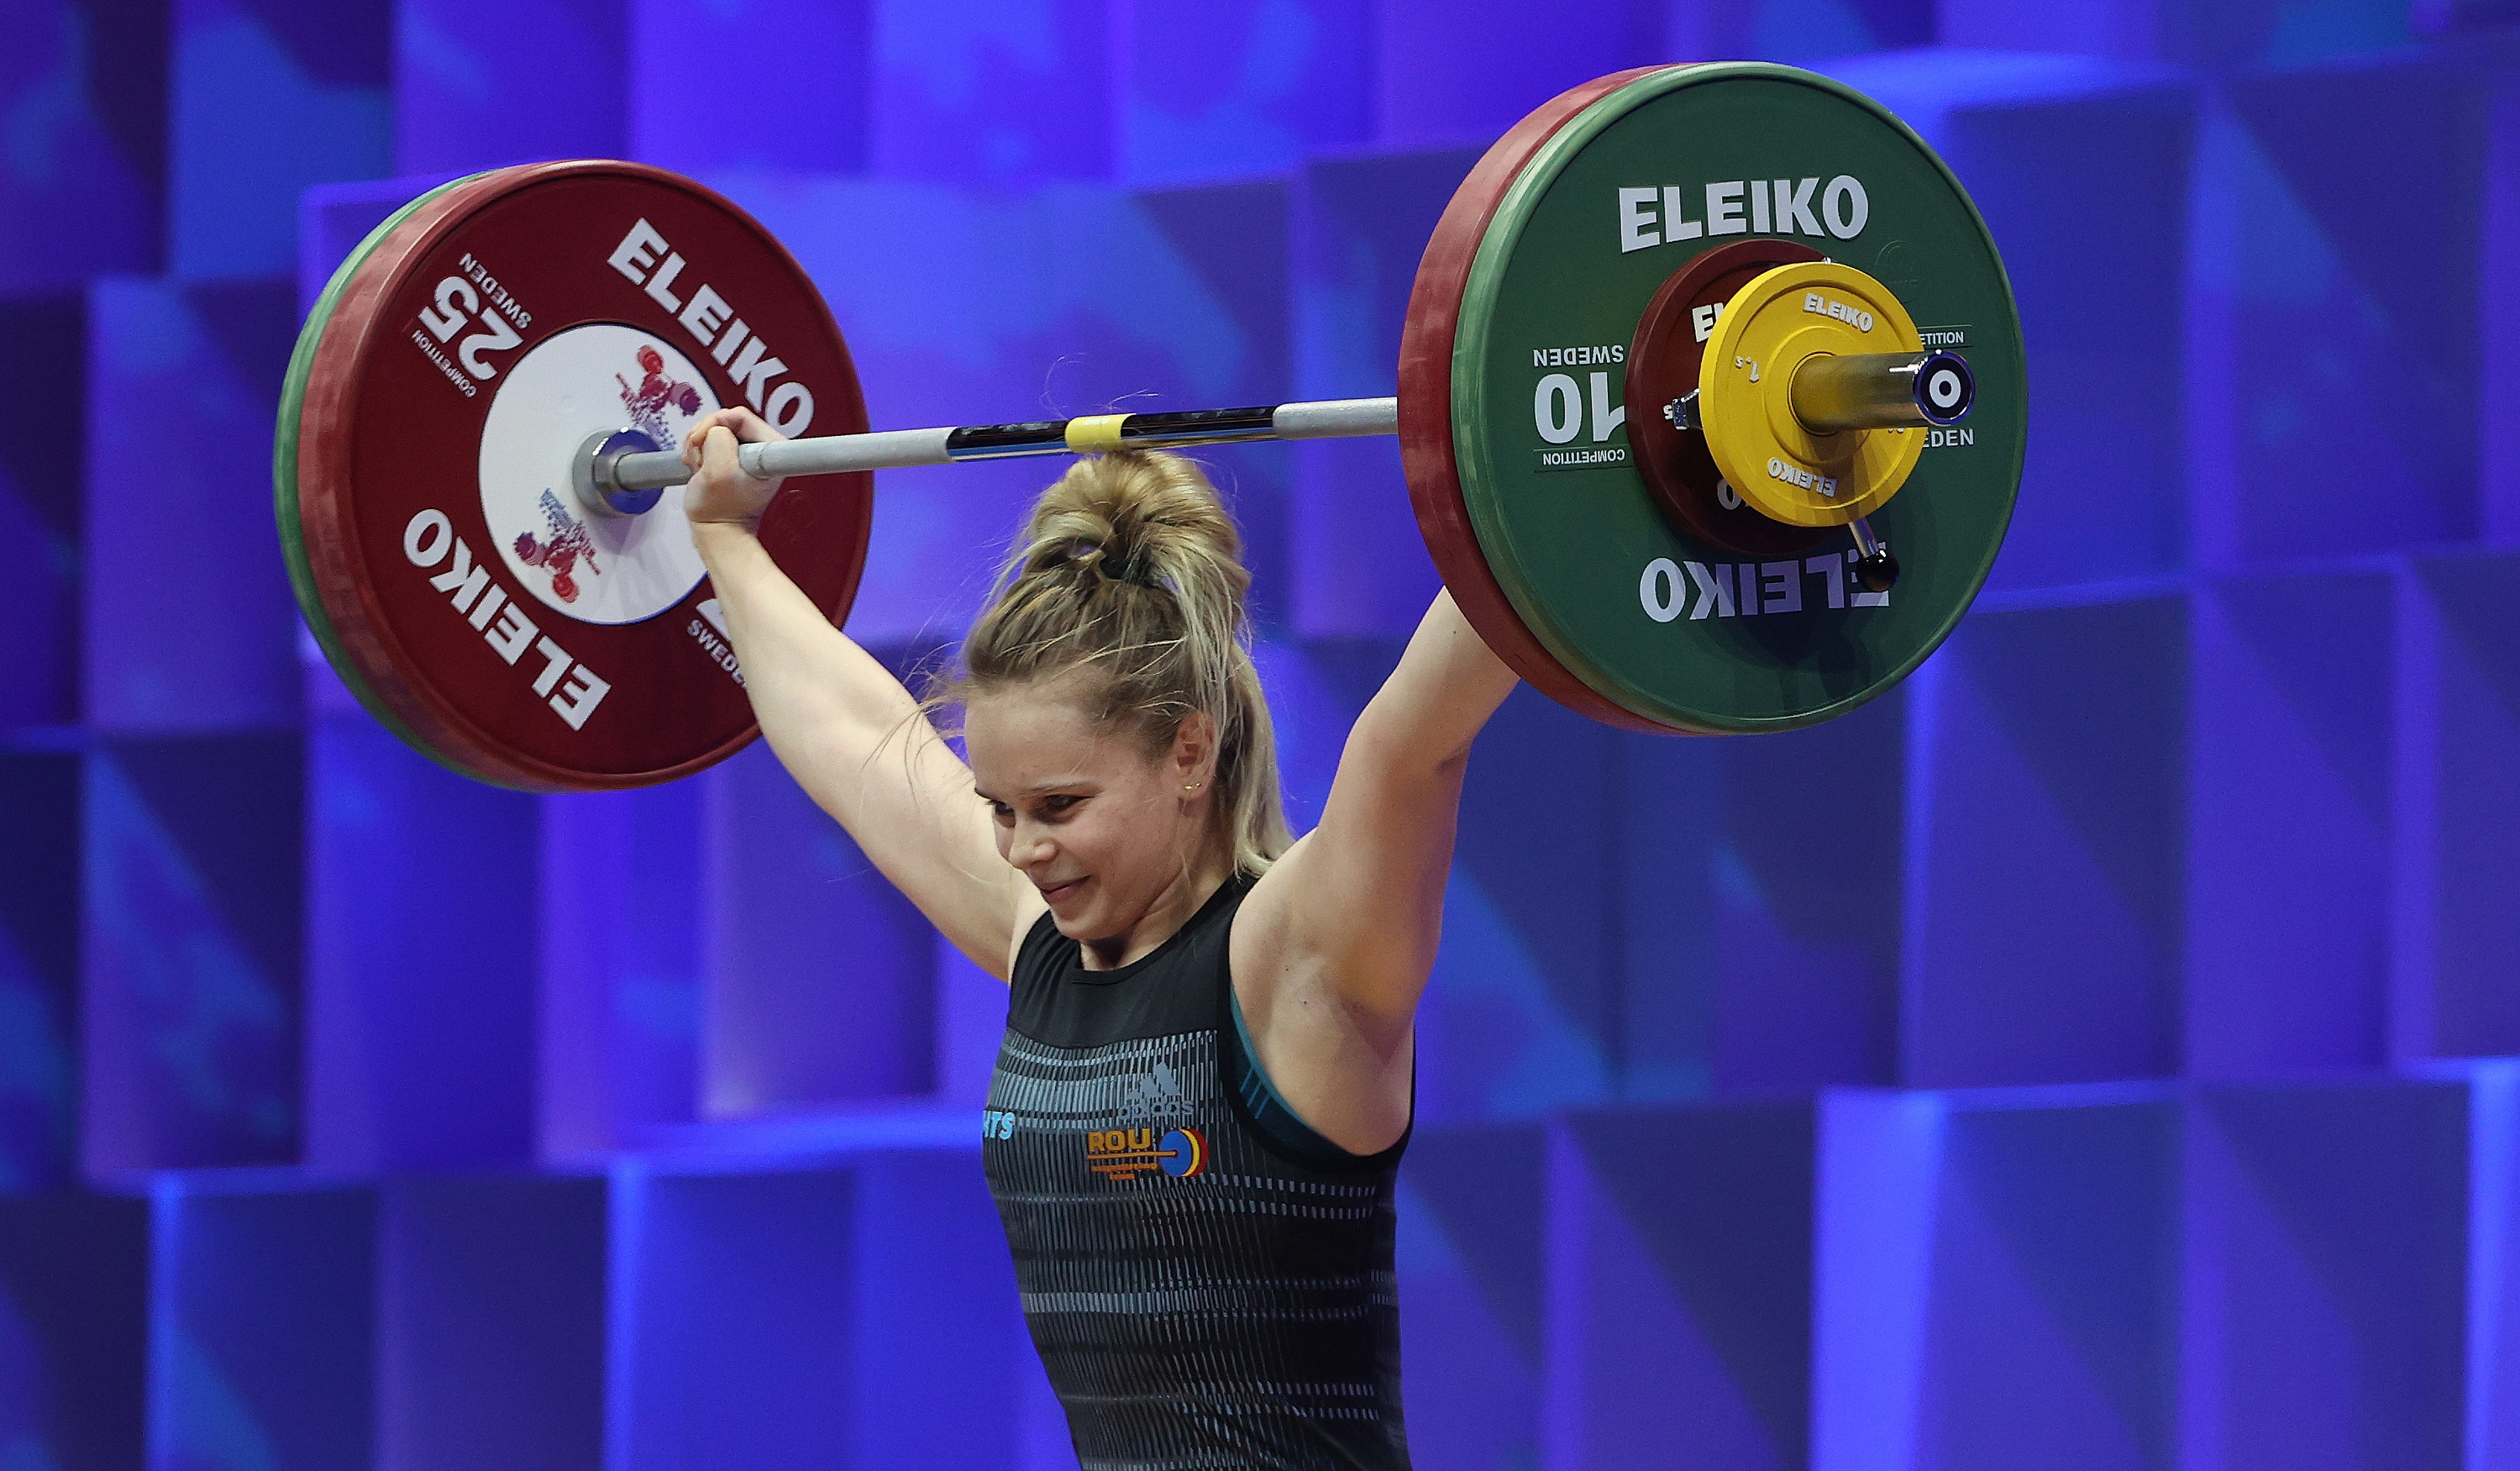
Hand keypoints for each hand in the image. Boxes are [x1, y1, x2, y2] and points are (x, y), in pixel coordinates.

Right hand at [680, 406, 786, 528]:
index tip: (706, 445)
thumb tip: (716, 429)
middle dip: (705, 436)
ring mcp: (751, 451)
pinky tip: (701, 466)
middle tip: (699, 459)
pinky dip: (700, 450)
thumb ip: (718, 438)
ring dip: (700, 444)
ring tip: (701, 467)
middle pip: (727, 420)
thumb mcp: (718, 471)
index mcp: (772, 449)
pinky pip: (713, 439)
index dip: (715, 426)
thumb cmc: (720, 510)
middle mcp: (766, 447)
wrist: (717, 530)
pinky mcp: (737, 455)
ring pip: (717, 428)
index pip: (739, 416)